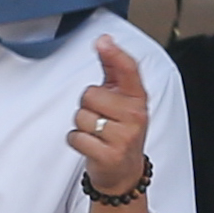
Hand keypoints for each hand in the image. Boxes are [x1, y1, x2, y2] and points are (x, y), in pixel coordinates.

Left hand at [70, 36, 153, 193]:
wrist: (124, 171)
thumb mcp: (123, 99)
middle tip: (100, 117)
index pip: (128, 71)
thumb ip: (113, 69)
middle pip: (91, 95)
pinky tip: (91, 144)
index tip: (103, 42)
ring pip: (81, 117)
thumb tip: (105, 41)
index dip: (115, 54)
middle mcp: (134, 116)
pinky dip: (77, 141)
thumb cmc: (122, 132)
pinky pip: (76, 137)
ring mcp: (123, 137)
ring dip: (82, 125)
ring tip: (96, 133)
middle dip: (87, 106)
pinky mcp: (108, 154)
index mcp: (137, 98)